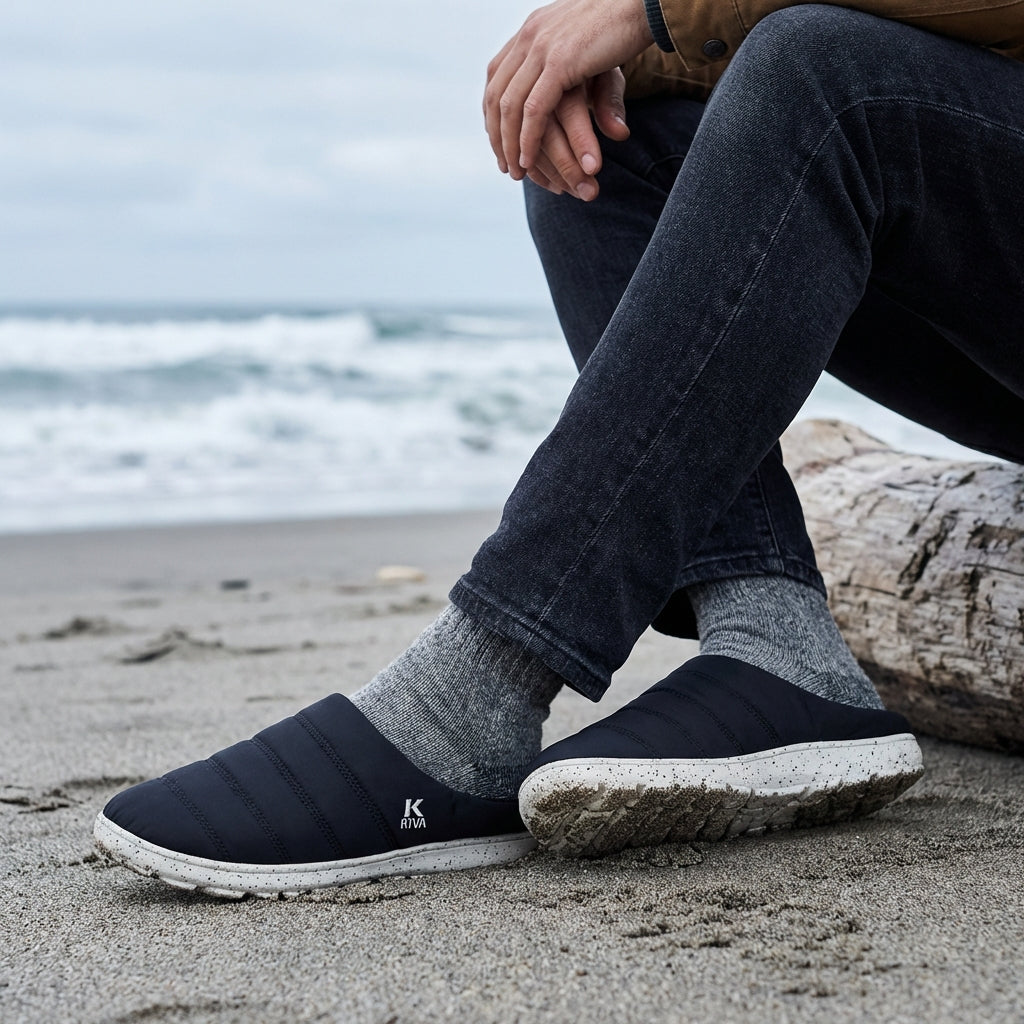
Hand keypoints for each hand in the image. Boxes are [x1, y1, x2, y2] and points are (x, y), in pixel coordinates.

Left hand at [484, 0, 652, 178]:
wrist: (644, 3)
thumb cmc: (624, 27)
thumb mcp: (593, 59)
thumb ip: (585, 87)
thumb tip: (603, 123)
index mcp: (531, 29)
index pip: (496, 76)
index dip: (493, 112)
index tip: (500, 140)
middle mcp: (529, 36)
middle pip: (495, 93)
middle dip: (497, 134)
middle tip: (505, 165)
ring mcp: (541, 47)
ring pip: (510, 105)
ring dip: (509, 143)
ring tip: (517, 171)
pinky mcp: (560, 62)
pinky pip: (534, 109)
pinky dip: (528, 138)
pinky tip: (528, 158)